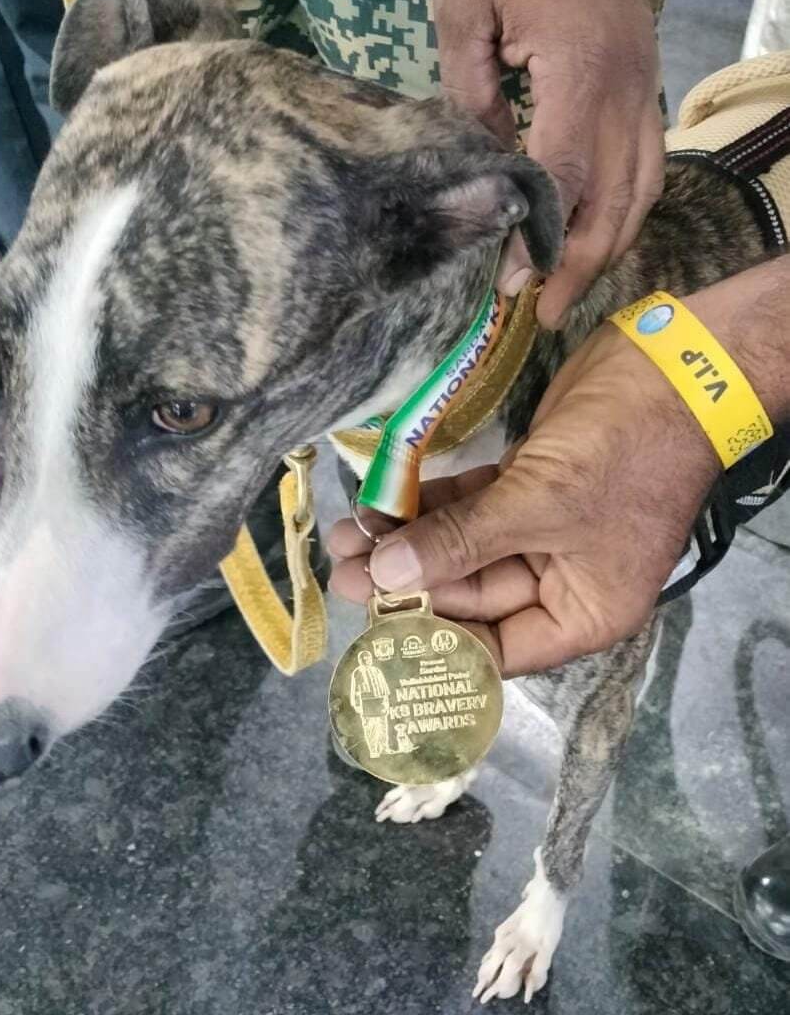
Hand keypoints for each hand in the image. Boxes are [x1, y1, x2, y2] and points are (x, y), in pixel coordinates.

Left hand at [328, 326, 719, 676]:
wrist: (672, 367)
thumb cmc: (622, 453)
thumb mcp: (540, 505)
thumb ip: (461, 544)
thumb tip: (385, 576)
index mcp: (582, 613)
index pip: (495, 649)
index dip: (433, 642)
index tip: (371, 628)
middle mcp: (560, 581)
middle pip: (470, 596)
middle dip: (408, 581)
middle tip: (342, 569)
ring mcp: (541, 530)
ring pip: (463, 547)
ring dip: (408, 541)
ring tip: (347, 535)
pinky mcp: (527, 484)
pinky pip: (470, 507)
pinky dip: (430, 506)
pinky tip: (381, 505)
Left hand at [435, 0, 663, 327]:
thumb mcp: (462, 12)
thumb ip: (471, 98)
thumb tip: (484, 165)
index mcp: (577, 70)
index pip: (565, 176)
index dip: (538, 238)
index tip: (511, 282)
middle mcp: (624, 88)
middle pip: (613, 199)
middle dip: (579, 265)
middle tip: (543, 315)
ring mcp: (643, 83)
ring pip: (643, 187)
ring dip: (609, 243)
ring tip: (572, 287)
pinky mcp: (644, 78)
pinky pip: (649, 159)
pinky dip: (628, 204)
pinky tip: (599, 231)